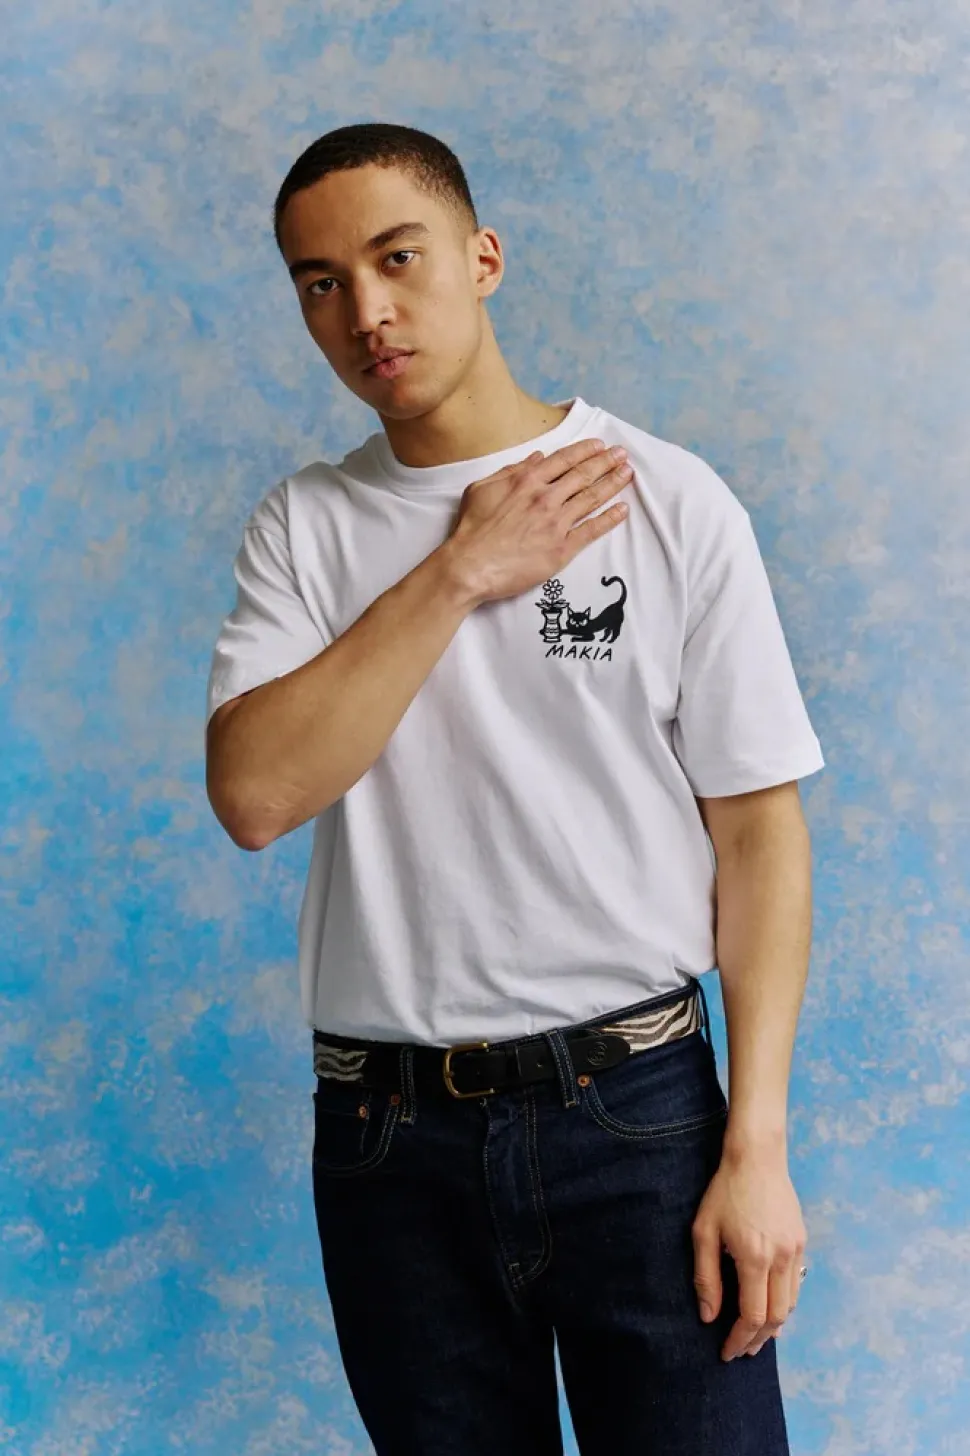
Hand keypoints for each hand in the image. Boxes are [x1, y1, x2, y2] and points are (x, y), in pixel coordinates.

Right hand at [444, 437, 632, 605]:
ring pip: (591, 498)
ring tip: (627, 473)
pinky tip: (623, 510)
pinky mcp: (561, 549)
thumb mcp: (482, 488)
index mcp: (528, 481)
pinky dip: (609, 519)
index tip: (600, 445)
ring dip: (612, 484)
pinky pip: (591, 530)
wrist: (471, 565)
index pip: (564, 460)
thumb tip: (537, 458)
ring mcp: (556, 523)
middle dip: (606, 462)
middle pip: (583, 475)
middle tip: (622, 455)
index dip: (585, 450)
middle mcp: (546, 498)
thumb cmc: (472, 528)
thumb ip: (512, 470)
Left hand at [691, 1147, 806, 1360]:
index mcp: (754, 1257)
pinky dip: (784, 1302)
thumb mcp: (703, 1231)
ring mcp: (795, 1250)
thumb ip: (706, 1276)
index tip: (727, 1352)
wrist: (757, 1157)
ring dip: (774, 1325)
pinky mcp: (801, 1241)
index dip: (740, 1339)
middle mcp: (780, 1258)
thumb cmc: (725, 1191)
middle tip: (742, 1350)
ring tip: (755, 1335)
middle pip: (777, 1317)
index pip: (753, 1316)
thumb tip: (708, 1316)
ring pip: (791, 1303)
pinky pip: (796, 1283)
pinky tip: (770, 1304)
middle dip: (758, 1340)